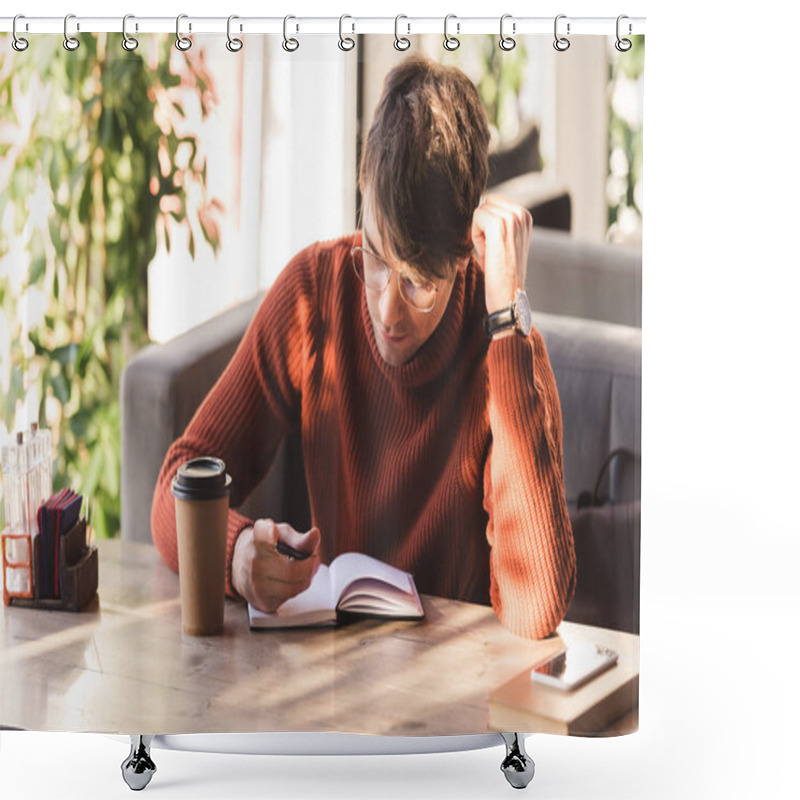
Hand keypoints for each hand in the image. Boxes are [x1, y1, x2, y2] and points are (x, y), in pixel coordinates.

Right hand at [231, 518, 320, 611]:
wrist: (239, 564)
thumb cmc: (265, 547)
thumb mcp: (282, 535)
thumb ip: (300, 538)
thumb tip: (315, 535)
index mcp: (259, 539)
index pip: (262, 536)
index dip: (268, 533)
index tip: (272, 531)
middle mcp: (253, 562)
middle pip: (292, 571)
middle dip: (310, 567)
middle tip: (313, 560)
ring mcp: (255, 584)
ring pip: (293, 588)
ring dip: (306, 579)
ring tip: (304, 570)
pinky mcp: (261, 601)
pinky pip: (288, 598)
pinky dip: (296, 589)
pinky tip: (292, 581)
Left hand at [470, 194, 531, 314]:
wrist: (509, 296)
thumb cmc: (503, 274)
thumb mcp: (504, 243)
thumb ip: (497, 224)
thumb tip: (478, 208)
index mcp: (525, 216)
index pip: (493, 202)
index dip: (486, 224)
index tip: (491, 246)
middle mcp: (522, 214)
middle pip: (486, 203)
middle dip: (481, 225)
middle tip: (488, 251)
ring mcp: (512, 218)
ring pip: (480, 211)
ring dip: (478, 233)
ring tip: (488, 254)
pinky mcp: (500, 225)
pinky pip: (476, 218)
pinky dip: (475, 237)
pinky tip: (486, 254)